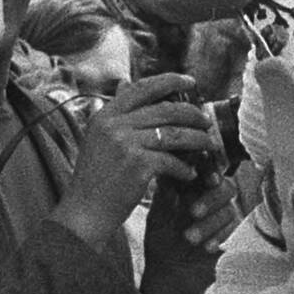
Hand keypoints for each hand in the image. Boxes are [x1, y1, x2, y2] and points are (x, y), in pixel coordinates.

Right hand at [54, 73, 218, 238]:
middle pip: (165, 110)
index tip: (191, 82)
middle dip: (193, 113)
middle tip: (207, 121)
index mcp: (105, 115)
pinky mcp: (138, 166)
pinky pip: (172, 161)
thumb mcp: (98, 138)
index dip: (170, 81)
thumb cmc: (94, 179)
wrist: (85, 212)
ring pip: (175, 134)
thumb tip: (125, 82)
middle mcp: (114, 125)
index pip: (143, 88)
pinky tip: (190, 174)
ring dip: (197, 140)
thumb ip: (115, 113)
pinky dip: (185, 168)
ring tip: (209, 145)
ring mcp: (126, 144)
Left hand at [137, 163, 233, 293]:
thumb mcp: (159, 215)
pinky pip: (233, 233)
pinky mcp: (231, 239)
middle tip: (192, 211)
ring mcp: (224, 219)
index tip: (202, 177)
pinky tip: (205, 247)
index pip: (207, 172)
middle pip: (225, 187)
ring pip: (228, 211)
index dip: (208, 170)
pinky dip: (218, 238)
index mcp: (196, 189)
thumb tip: (167, 164)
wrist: (169, 276)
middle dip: (209, 198)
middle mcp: (214, 201)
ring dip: (209, 223)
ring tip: (188, 238)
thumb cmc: (162, 242)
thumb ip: (165, 192)